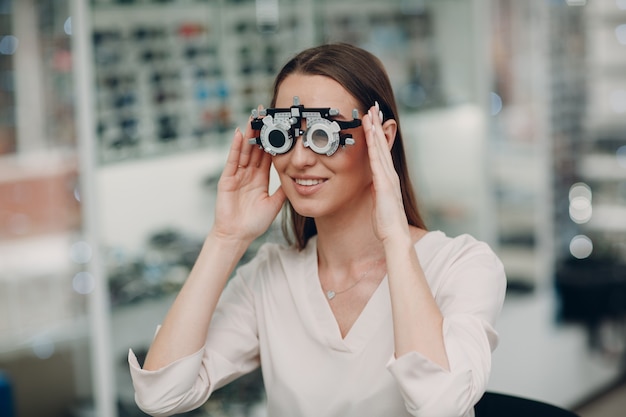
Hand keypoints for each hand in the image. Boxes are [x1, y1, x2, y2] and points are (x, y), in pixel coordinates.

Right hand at [212, 120, 285, 242]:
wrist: (237, 236)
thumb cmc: (254, 223)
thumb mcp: (275, 204)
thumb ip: (284, 190)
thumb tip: (298, 178)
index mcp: (261, 179)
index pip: (268, 155)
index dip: (273, 141)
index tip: (279, 127)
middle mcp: (249, 174)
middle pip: (256, 149)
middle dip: (261, 132)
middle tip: (265, 114)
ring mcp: (237, 175)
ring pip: (245, 151)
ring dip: (249, 134)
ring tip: (253, 118)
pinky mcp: (227, 179)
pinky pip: (232, 160)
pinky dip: (235, 147)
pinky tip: (238, 134)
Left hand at [363, 102, 409, 243]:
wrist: (395, 235)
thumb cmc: (386, 222)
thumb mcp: (379, 202)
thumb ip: (376, 191)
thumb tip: (372, 186)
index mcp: (387, 178)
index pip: (380, 152)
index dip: (376, 136)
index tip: (372, 121)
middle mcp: (390, 174)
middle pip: (382, 145)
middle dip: (377, 126)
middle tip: (373, 108)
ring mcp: (388, 178)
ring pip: (380, 148)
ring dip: (375, 130)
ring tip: (371, 114)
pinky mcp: (384, 184)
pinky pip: (377, 160)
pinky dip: (374, 145)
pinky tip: (370, 133)